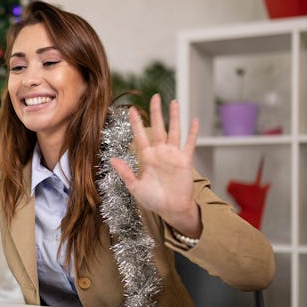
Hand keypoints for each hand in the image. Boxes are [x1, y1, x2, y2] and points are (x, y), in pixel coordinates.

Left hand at [110, 94, 201, 236]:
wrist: (171, 209)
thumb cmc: (153, 200)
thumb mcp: (135, 187)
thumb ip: (125, 172)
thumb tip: (112, 159)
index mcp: (146, 157)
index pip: (140, 136)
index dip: (136, 123)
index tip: (132, 110)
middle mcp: (160, 153)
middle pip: (158, 127)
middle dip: (156, 112)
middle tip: (155, 96)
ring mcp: (173, 155)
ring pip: (174, 131)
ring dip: (174, 117)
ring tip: (174, 102)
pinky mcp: (185, 161)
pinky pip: (189, 144)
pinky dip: (192, 133)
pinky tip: (194, 121)